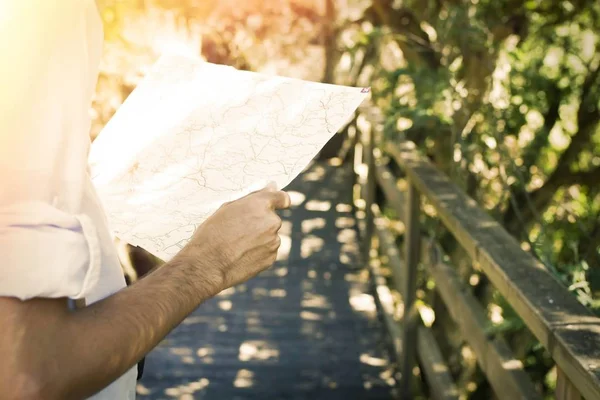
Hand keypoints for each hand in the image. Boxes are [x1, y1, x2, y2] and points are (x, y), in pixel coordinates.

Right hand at [176, 183, 290, 290]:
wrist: (208, 264)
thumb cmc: (212, 233)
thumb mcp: (227, 208)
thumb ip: (253, 197)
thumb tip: (272, 187)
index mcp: (260, 204)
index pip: (282, 198)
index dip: (278, 201)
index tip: (276, 204)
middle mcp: (271, 221)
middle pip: (272, 219)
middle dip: (261, 223)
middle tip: (240, 231)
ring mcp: (273, 241)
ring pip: (270, 236)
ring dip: (260, 239)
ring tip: (238, 246)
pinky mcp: (271, 257)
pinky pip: (268, 251)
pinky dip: (259, 252)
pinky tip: (241, 255)